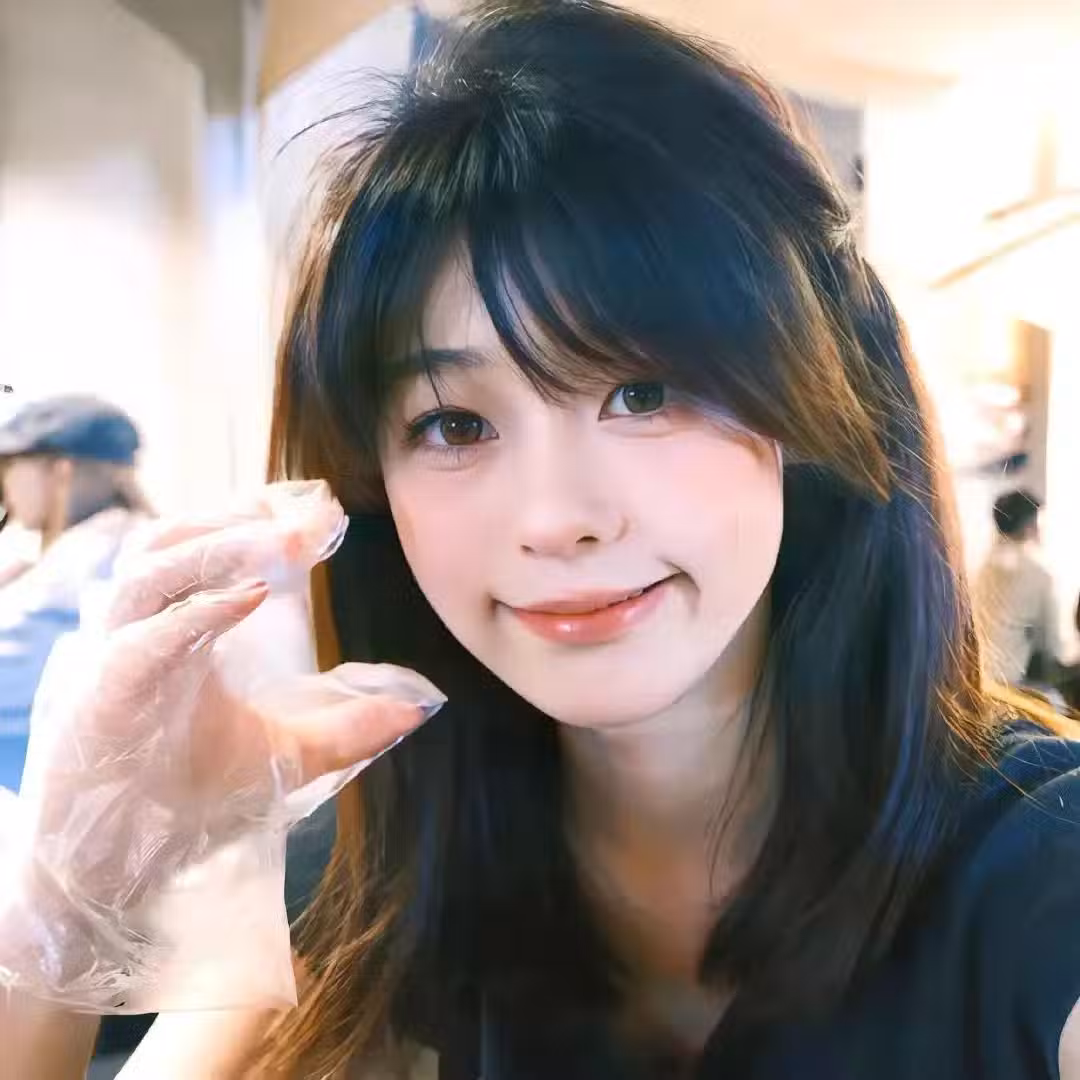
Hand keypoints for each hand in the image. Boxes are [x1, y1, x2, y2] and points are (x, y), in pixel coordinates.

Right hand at [1, 481, 442, 1008]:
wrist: (118, 871)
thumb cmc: (190, 801)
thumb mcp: (286, 755)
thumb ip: (349, 728)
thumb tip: (420, 709)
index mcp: (180, 632)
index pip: (210, 548)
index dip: (261, 520)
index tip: (323, 510)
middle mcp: (142, 632)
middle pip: (175, 542)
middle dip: (242, 519)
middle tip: (311, 514)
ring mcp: (118, 660)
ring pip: (150, 574)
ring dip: (219, 546)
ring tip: (286, 539)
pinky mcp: (103, 699)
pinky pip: (143, 640)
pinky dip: (194, 611)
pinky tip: (252, 596)